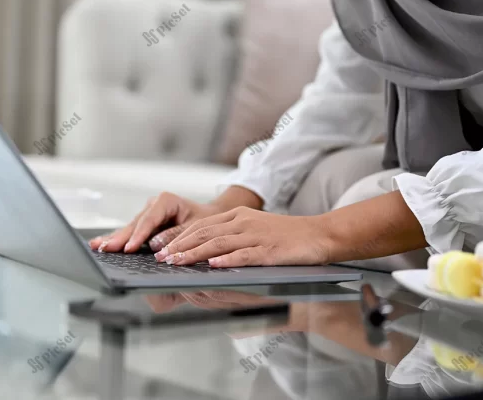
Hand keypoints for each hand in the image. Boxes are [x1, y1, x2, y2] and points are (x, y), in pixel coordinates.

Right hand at [88, 192, 224, 252]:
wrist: (210, 218)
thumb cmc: (206, 222)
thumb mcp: (196, 227)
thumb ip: (177, 235)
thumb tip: (157, 246)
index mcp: (167, 201)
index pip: (149, 220)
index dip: (138, 235)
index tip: (128, 248)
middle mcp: (154, 204)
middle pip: (135, 224)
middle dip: (120, 237)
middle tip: (105, 248)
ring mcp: (147, 213)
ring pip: (130, 228)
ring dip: (115, 238)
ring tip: (98, 247)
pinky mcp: (144, 223)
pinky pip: (130, 232)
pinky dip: (118, 239)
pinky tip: (101, 244)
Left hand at [153, 207, 328, 266]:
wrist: (320, 235)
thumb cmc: (287, 237)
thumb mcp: (254, 230)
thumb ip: (231, 238)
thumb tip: (205, 254)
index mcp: (238, 216)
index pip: (201, 225)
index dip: (179, 237)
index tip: (162, 248)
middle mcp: (243, 222)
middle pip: (205, 233)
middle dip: (180, 246)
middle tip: (162, 258)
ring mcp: (256, 235)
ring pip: (219, 243)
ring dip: (195, 254)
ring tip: (178, 263)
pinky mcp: (269, 249)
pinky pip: (244, 254)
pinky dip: (226, 260)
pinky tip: (212, 266)